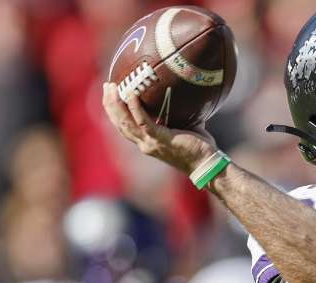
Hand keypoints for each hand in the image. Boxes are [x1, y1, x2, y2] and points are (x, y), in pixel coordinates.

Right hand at [101, 82, 217, 173]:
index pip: (125, 126)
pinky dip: (135, 107)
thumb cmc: (200, 147)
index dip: (115, 111)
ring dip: (116, 104)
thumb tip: (183, 95)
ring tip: (113, 87)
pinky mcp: (159, 140)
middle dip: (110, 104)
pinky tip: (132, 94)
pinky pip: (142, 122)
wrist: (207, 163)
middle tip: (108, 86)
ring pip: (125, 122)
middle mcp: (145, 144)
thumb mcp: (186, 127)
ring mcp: (150, 143)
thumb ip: (179, 114)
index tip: (111, 94)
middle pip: (119, 123)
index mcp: (148, 142)